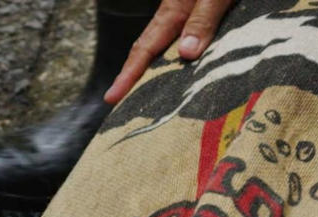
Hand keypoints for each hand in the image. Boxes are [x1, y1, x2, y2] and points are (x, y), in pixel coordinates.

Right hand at [104, 0, 233, 105]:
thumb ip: (204, 18)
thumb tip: (186, 55)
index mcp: (175, 9)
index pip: (145, 48)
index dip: (128, 74)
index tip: (112, 97)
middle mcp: (178, 13)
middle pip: (150, 50)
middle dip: (134, 78)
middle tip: (121, 107)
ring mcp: (189, 13)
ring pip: (167, 48)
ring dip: (157, 73)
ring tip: (148, 99)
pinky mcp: (205, 15)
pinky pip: (188, 43)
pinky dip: (181, 63)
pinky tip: (184, 76)